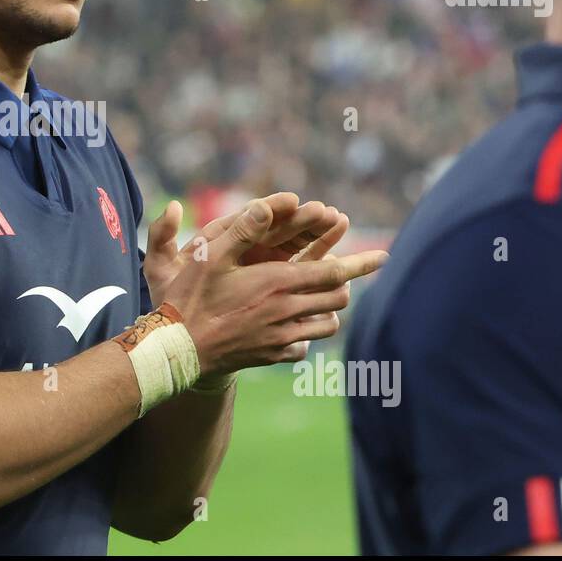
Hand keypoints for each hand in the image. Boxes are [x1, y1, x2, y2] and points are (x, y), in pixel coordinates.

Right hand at [156, 198, 386, 375]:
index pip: (333, 271)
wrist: (177, 349)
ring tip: (320, 297)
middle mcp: (286, 312)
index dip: (361, 263)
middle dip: (345, 282)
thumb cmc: (190, 297)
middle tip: (340, 271)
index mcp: (278, 283)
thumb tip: (267, 204)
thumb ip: (242, 229)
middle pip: (337, 297)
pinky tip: (294, 326)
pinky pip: (305, 345)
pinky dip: (307, 334)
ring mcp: (281, 337)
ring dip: (330, 308)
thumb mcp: (209, 255)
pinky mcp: (272, 356)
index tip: (383, 256)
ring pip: (328, 324)